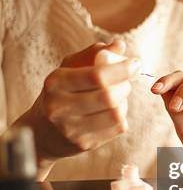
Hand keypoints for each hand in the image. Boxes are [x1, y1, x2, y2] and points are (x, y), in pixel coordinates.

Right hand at [16, 40, 139, 163]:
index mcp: (55, 83)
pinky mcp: (83, 144)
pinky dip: (122, 116)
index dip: (122, 69)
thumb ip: (94, 54)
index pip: (96, 76)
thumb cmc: (60, 93)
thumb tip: (119, 45)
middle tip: (128, 81)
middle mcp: (59, 107)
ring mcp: (71, 129)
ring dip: (124, 101)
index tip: (135, 64)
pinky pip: (117, 128)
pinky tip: (113, 111)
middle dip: (125, 85)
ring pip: (115, 114)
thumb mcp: (69, 69)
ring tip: (119, 95)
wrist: (41, 133)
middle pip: (108, 96)